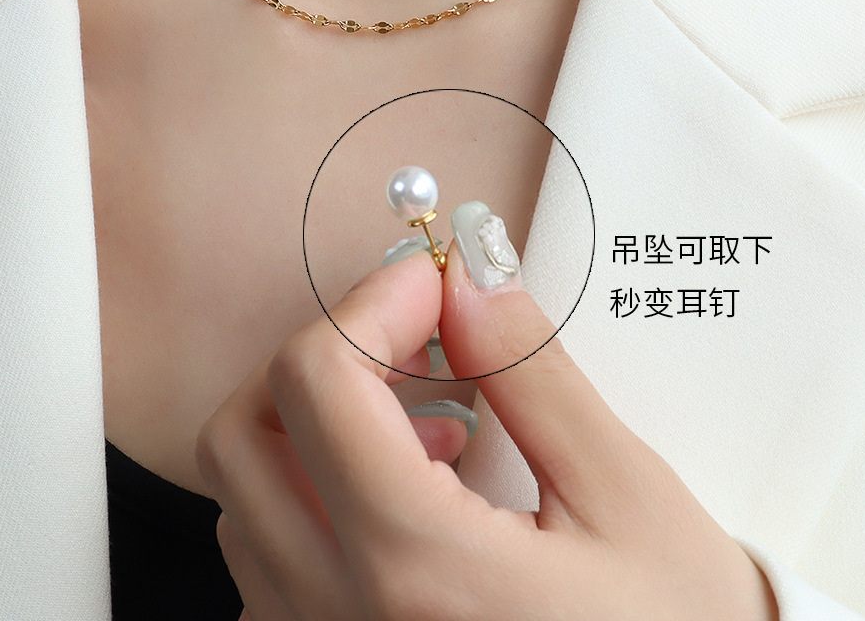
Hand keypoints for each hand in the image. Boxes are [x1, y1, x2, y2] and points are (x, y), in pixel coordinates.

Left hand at [195, 243, 778, 620]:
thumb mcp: (623, 494)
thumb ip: (530, 372)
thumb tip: (467, 278)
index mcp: (417, 568)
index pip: (318, 381)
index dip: (372, 302)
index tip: (435, 283)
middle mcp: (340, 618)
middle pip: (240, 435)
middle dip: (323, 355)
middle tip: (411, 339)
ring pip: (243, 495)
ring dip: (316, 424)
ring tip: (424, 422)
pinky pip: (267, 559)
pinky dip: (313, 492)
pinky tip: (406, 493)